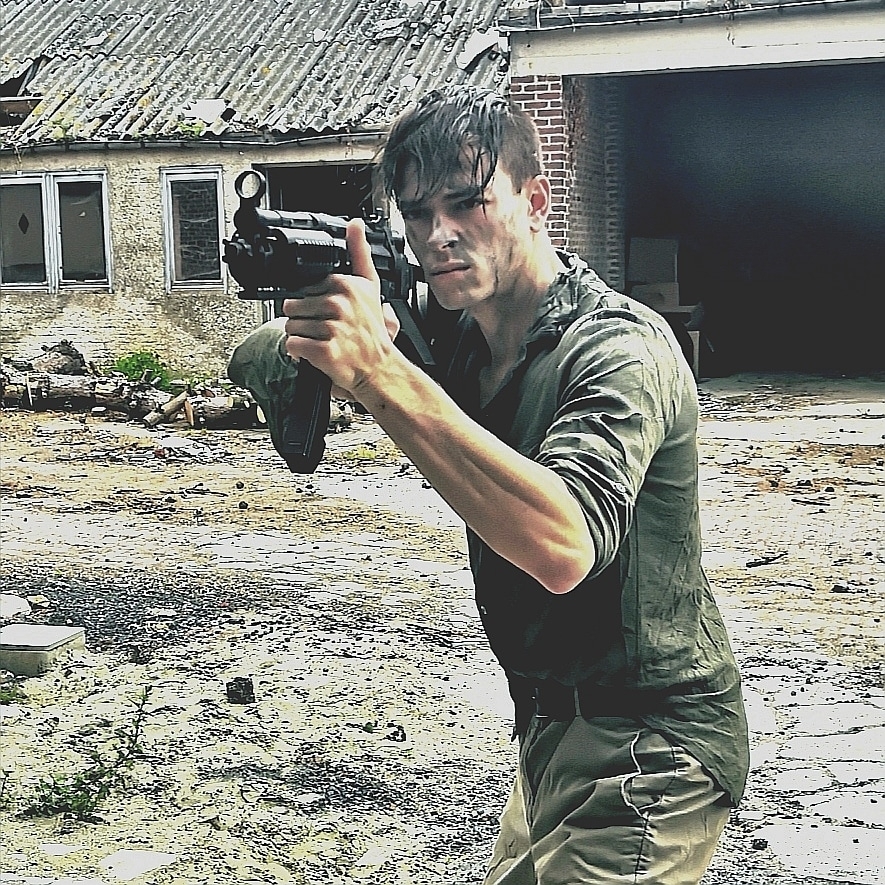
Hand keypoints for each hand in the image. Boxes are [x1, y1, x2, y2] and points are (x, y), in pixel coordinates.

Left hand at [282, 219, 398, 399]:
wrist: (379, 370)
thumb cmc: (372, 333)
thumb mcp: (370, 287)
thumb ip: (359, 253)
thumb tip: (354, 224)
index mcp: (346, 284)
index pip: (303, 288)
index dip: (310, 302)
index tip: (326, 312)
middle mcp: (339, 304)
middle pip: (292, 306)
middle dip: (303, 320)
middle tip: (324, 330)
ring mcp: (332, 327)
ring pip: (290, 326)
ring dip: (301, 337)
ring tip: (322, 341)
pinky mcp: (324, 350)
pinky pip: (293, 345)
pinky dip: (299, 353)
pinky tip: (315, 353)